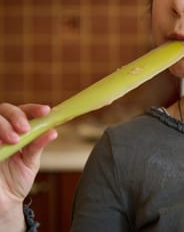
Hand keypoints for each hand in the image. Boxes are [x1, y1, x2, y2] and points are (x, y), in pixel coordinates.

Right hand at [0, 103, 56, 228]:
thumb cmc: (16, 180)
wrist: (3, 202)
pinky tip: (0, 145)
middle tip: (25, 130)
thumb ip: (38, 146)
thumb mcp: (30, 162)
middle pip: (4, 110)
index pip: (23, 111)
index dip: (33, 109)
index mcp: (15, 130)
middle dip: (16, 117)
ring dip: (3, 126)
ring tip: (14, 141)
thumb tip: (52, 131)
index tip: (46, 111)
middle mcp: (1, 132)